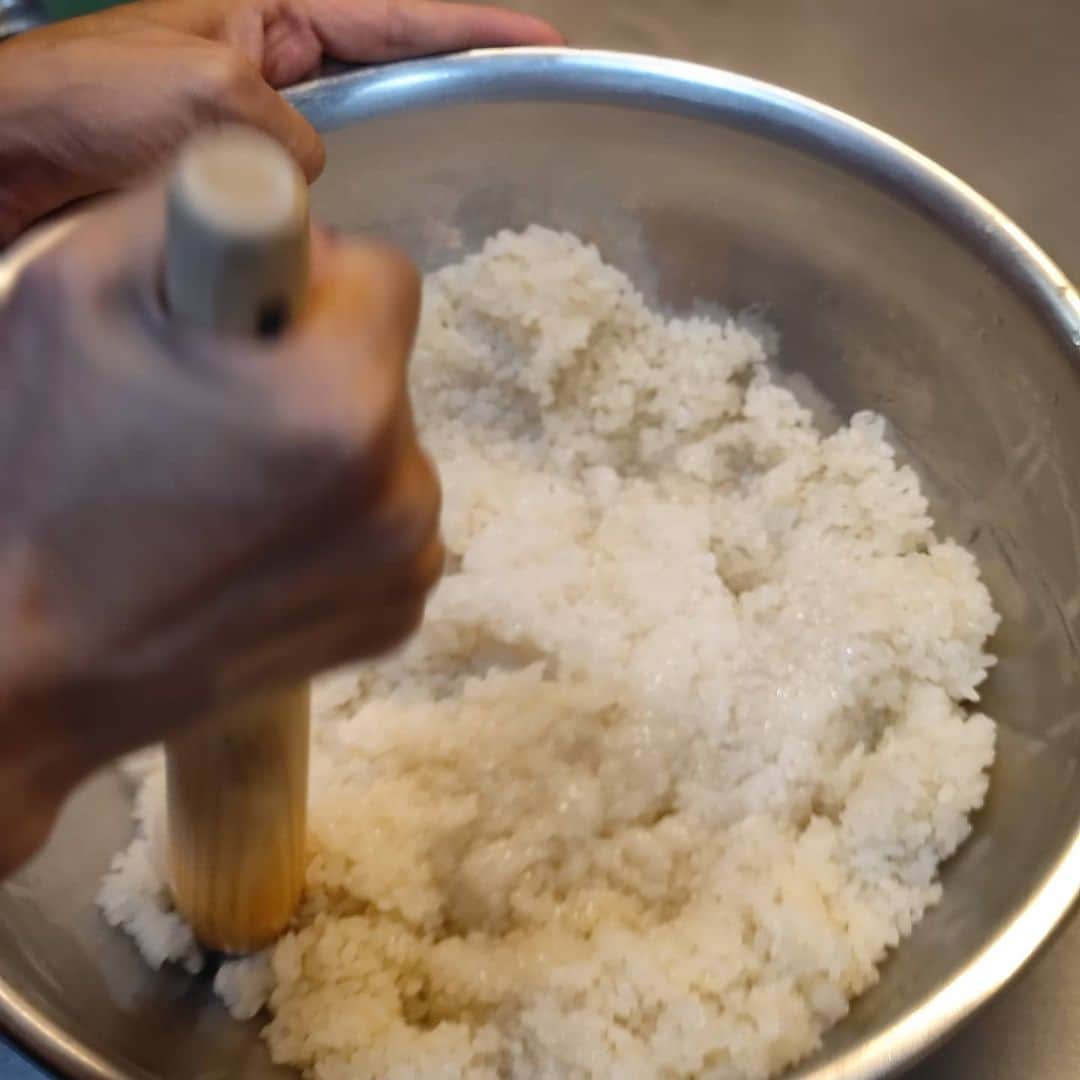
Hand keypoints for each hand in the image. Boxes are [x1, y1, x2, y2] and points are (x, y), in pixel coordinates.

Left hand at [0, 0, 562, 243]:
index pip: (392, 14)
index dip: (469, 27)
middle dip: (449, 80)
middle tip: (516, 97)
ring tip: (454, 177)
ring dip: (393, 162)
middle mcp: (270, 63)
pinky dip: (333, 218)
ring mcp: (255, 125)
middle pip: (387, 67)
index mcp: (267, 9)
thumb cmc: (85, 100)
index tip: (537, 39)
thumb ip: (291, 132)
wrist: (8, 159)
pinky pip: (308, 198)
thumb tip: (314, 176)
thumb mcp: (209, 94)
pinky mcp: (235, 181)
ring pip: (352, 144)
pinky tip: (357, 240)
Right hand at [0, 181, 442, 872]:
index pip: (388, 276)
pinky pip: (385, 522)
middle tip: (217, 415)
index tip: (250, 319)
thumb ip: (211, 212)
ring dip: (327, 446)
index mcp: (343, 405)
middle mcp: (404, 492)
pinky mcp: (399, 614)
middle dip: (315, 369)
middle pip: (385, 370)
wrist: (35, 661)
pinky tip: (254, 541)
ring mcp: (408, 564)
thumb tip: (291, 223)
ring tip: (226, 487)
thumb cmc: (40, 476)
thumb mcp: (79, 290)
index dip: (312, 281)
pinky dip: (336, 517)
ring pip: (388, 448)